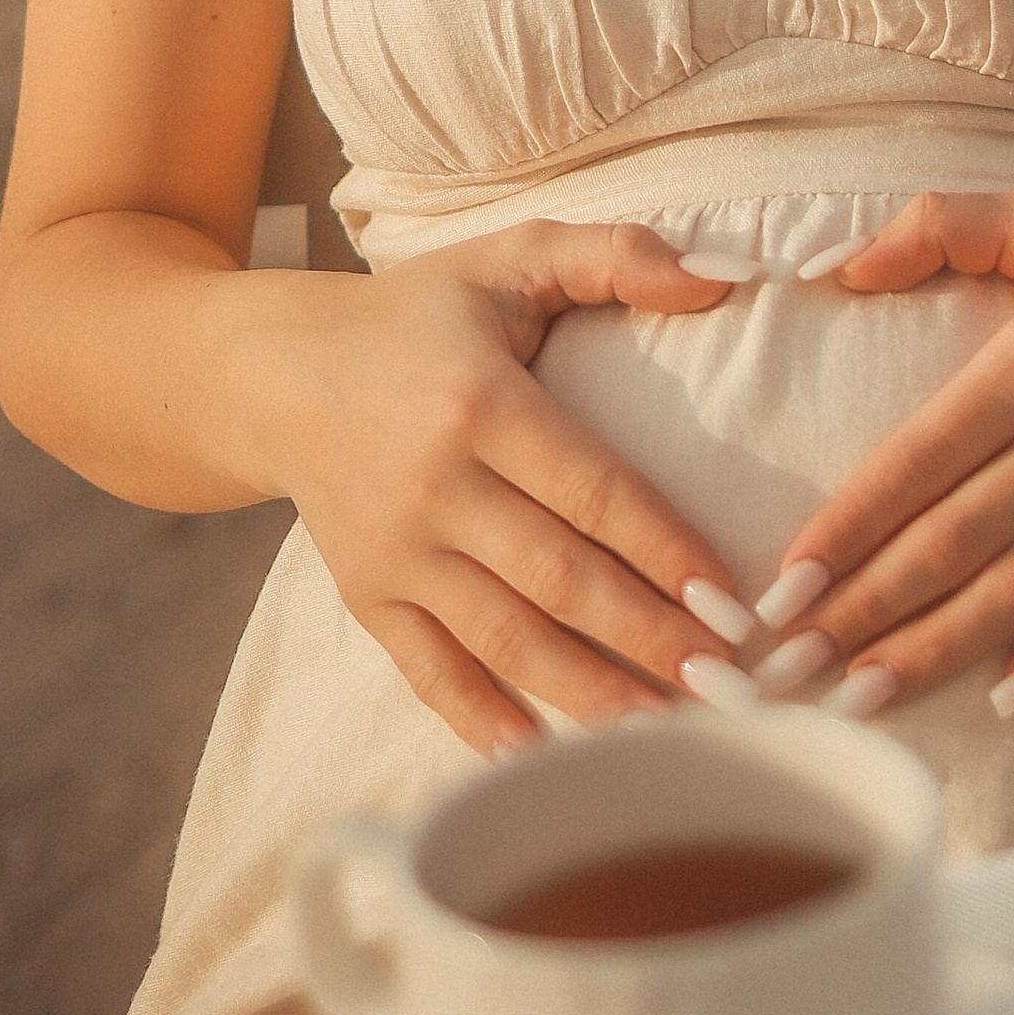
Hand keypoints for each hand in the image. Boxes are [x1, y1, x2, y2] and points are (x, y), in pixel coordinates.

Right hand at [254, 219, 749, 757]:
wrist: (278, 373)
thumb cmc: (422, 314)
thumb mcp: (512, 257)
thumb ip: (619, 254)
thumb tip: (727, 275)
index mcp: (479, 403)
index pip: (591, 490)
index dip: (664, 550)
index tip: (735, 603)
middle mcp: (433, 486)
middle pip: (557, 579)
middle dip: (648, 639)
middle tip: (730, 687)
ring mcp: (395, 552)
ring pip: (505, 639)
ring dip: (590, 693)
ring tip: (669, 735)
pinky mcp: (367, 597)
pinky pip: (431, 671)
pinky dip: (485, 720)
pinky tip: (544, 760)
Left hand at [756, 191, 1013, 715]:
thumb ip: (937, 226)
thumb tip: (834, 267)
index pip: (917, 460)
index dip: (845, 530)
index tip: (780, 589)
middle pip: (955, 540)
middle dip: (864, 611)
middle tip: (788, 669)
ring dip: (938, 650)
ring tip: (864, 699)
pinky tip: (1009, 694)